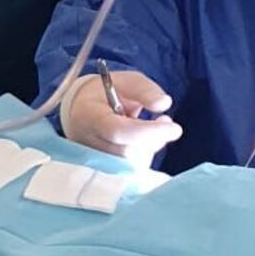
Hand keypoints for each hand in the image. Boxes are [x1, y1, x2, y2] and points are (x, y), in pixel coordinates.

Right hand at [62, 71, 182, 168]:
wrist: (80, 112)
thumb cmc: (104, 95)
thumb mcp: (125, 81)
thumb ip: (144, 90)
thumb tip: (164, 104)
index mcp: (90, 116)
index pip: (118, 132)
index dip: (148, 132)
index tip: (174, 128)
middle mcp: (89, 144)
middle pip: (128, 153)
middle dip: (153, 138)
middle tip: (163, 121)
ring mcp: (95, 162)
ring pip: (134, 166)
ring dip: (150, 147)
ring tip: (147, 128)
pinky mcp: (105, 174)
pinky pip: (133, 172)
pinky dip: (145, 156)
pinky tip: (143, 142)